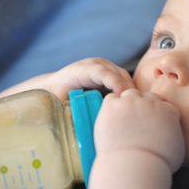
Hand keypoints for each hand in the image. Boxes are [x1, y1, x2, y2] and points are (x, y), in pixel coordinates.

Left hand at [0, 58, 133, 100]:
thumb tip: (87, 124)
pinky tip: (130, 104)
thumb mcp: (62, 104)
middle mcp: (94, 64)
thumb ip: (74, 110)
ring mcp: (103, 66)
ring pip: (122, 75)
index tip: (123, 96)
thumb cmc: (55, 98)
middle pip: (116, 72)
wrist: (53, 88)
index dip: (114, 82)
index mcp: (80, 70)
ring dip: (129, 90)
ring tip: (134, 108)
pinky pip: (123, 79)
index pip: (101, 72)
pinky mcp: (109, 72)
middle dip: (126, 89)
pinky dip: (128, 91)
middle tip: (134, 107)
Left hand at [94, 89, 184, 172]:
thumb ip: (173, 132)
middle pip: (147, 96)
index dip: (157, 114)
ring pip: (129, 94)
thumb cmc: (157, 164)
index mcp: (169, 111)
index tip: (152, 123)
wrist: (136, 167)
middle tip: (136, 122)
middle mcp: (151, 102)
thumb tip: (169, 132)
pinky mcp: (113, 106)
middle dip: (143, 107)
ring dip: (127, 104)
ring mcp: (132, 103)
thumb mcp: (176, 147)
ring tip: (123, 120)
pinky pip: (111, 98)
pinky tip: (112, 118)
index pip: (164, 104)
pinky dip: (112, 106)